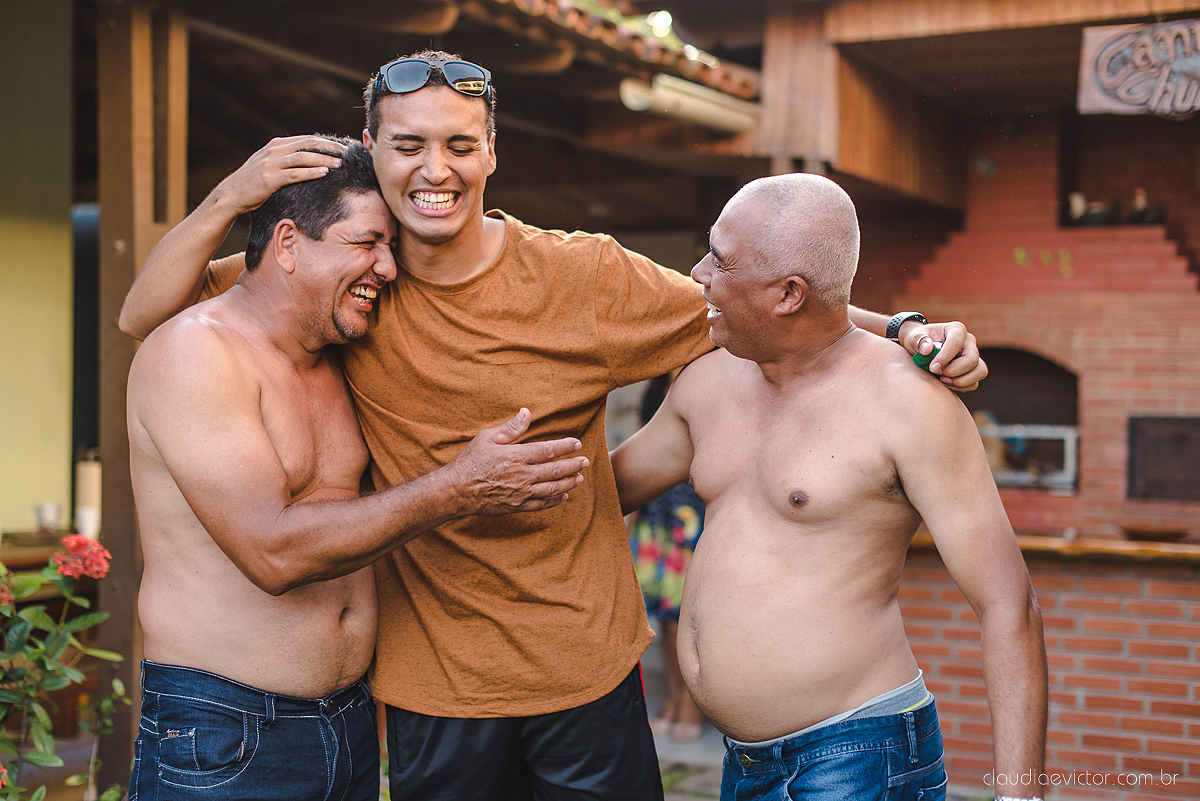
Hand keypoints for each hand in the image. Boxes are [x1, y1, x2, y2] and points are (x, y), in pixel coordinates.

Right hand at [213, 135, 347, 215]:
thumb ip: (285, 159)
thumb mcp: (269, 164)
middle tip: (345, 152)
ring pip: (303, 157)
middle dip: (328, 147)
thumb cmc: (253, 183)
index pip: (305, 139)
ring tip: (339, 164)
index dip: (325, 142)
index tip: (341, 147)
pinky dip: (310, 173)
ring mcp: (271, 164)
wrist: (231, 194)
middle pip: (307, 144)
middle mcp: (274, 150)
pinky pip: (294, 174)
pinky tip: (324, 174)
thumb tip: (308, 161)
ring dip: (323, 160)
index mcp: (276, 145)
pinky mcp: (270, 178)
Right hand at [450, 409, 588, 513]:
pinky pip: (540, 505)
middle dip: (573, 465)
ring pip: (552, 489)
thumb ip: (510, 428)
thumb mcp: (487, 438)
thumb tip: (526, 412)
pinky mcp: (516, 506)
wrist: (456, 491)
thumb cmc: (470, 461)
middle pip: (555, 470)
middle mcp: (522, 475)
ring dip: (568, 483)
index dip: (565, 446)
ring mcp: (520, 493)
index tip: (577, 443)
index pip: (548, 450)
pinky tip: (563, 496)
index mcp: (516, 456)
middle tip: (585, 461)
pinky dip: (554, 501)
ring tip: (579, 478)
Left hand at [900, 320, 988, 391]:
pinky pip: (974, 382)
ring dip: (961, 380)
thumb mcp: (914, 337)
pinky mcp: (973, 370)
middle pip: (972, 359)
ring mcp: (973, 356)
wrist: (922, 349)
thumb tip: (927, 349)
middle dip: (953, 370)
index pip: (956, 341)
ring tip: (942, 380)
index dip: (945, 356)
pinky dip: (961, 387)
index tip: (932, 367)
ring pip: (980, 371)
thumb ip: (918, 341)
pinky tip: (946, 383)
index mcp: (956, 329)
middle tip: (936, 373)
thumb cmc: (919, 341)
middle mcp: (969, 342)